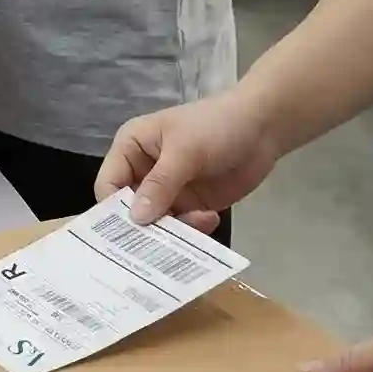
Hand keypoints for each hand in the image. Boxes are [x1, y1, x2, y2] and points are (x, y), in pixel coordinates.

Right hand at [96, 91, 278, 228]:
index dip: (114, 208)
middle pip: (130, 209)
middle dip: (144, 226)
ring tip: (196, 223)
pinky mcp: (191, 204)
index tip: (128, 232)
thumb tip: (135, 219)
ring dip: (173, 229)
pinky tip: (211, 217)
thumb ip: (159, 185)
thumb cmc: (215, 127)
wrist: (263, 127)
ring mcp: (168, 191)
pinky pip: (182, 226)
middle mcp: (143, 172)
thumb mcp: (184, 151)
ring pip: (156, 222)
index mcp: (131, 149)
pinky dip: (193, 229)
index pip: (109, 184)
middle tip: (159, 244)